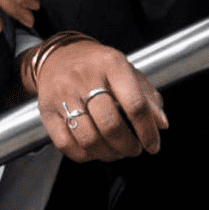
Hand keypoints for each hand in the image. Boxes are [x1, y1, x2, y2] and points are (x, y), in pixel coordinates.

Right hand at [33, 40, 165, 161]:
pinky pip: (65, 143)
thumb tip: (161, 125)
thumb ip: (148, 97)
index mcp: (111, 65)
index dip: (147, 130)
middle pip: (110, 124)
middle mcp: (85, 78)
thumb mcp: (128, 72)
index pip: (135, 104)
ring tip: (115, 152)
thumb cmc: (98, 67)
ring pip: (88, 138)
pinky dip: (83, 154)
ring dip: (107, 153)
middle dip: (127, 145)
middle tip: (133, 149)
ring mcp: (63, 95)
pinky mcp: (47, 111)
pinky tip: (93, 150)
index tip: (152, 145)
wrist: (59, 55)